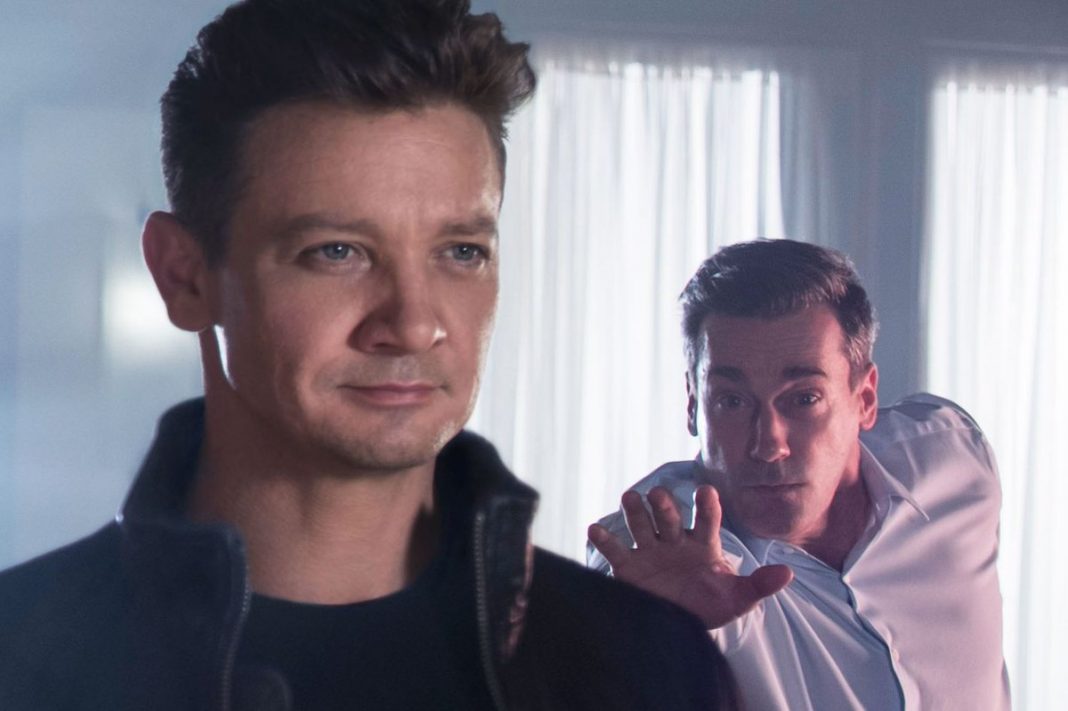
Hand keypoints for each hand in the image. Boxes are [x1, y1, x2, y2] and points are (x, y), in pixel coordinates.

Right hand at [588, 485, 792, 628]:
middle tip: (660, 495)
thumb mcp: (738, 598)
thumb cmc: (710, 607)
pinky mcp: (628, 567)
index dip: (706, 506)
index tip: (706, 491)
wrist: (679, 628)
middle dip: (665, 504)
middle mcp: (674, 541)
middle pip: (669, 515)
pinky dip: (604, 539)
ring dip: (636, 510)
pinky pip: (615, 549)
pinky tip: (595, 529)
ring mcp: (650, 551)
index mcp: (702, 544)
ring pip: (641, 524)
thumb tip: (788, 574)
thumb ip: (759, 585)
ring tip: (631, 497)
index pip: (706, 519)